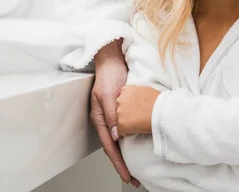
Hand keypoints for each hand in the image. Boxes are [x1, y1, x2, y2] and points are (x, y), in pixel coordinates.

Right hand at [91, 40, 139, 187]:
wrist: (114, 59)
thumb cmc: (109, 74)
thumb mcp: (109, 94)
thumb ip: (111, 114)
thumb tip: (115, 136)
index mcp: (100, 118)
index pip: (109, 146)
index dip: (118, 162)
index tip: (126, 175)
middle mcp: (106, 120)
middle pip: (113, 147)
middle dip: (122, 164)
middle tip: (133, 179)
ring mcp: (113, 116)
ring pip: (119, 141)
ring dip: (126, 155)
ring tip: (135, 169)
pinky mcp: (121, 111)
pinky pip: (125, 130)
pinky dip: (130, 141)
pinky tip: (137, 146)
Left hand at [116, 85, 160, 135]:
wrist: (161, 111)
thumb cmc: (158, 101)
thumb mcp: (146, 90)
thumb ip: (137, 94)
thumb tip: (137, 99)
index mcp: (126, 90)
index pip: (123, 100)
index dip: (130, 106)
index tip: (138, 109)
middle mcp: (120, 99)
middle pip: (120, 110)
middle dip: (127, 114)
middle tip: (139, 117)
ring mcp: (119, 112)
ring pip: (120, 121)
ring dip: (127, 123)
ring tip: (139, 123)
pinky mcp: (121, 124)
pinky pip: (122, 131)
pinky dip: (128, 132)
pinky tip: (138, 129)